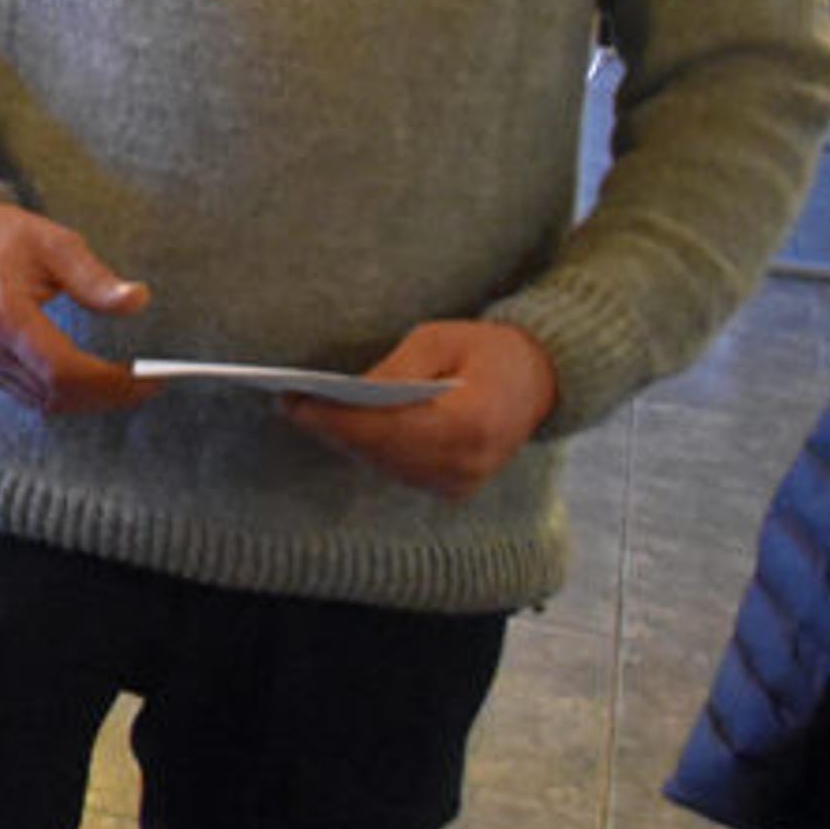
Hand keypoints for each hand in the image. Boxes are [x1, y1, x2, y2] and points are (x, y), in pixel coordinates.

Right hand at [0, 202, 155, 414]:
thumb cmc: (4, 237)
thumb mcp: (54, 244)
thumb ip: (95, 278)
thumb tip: (137, 300)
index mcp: (4, 315)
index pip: (65, 371)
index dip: (111, 382)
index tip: (150, 377)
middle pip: (57, 395)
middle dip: (109, 396)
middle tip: (149, 385)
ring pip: (45, 403)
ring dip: (90, 401)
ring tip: (128, 385)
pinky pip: (30, 396)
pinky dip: (68, 396)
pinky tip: (93, 382)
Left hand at [281, 319, 557, 498]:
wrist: (539, 380)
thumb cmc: (485, 350)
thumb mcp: (439, 339)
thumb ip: (395, 371)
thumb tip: (348, 394)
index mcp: (469, 423)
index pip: (387, 428)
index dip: (336, 418)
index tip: (295, 401)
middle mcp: (466, 463)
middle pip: (380, 450)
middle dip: (331, 427)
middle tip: (290, 403)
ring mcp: (463, 483)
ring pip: (385, 465)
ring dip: (344, 440)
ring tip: (306, 413)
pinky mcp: (456, 488)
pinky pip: (399, 471)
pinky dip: (368, 450)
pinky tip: (339, 429)